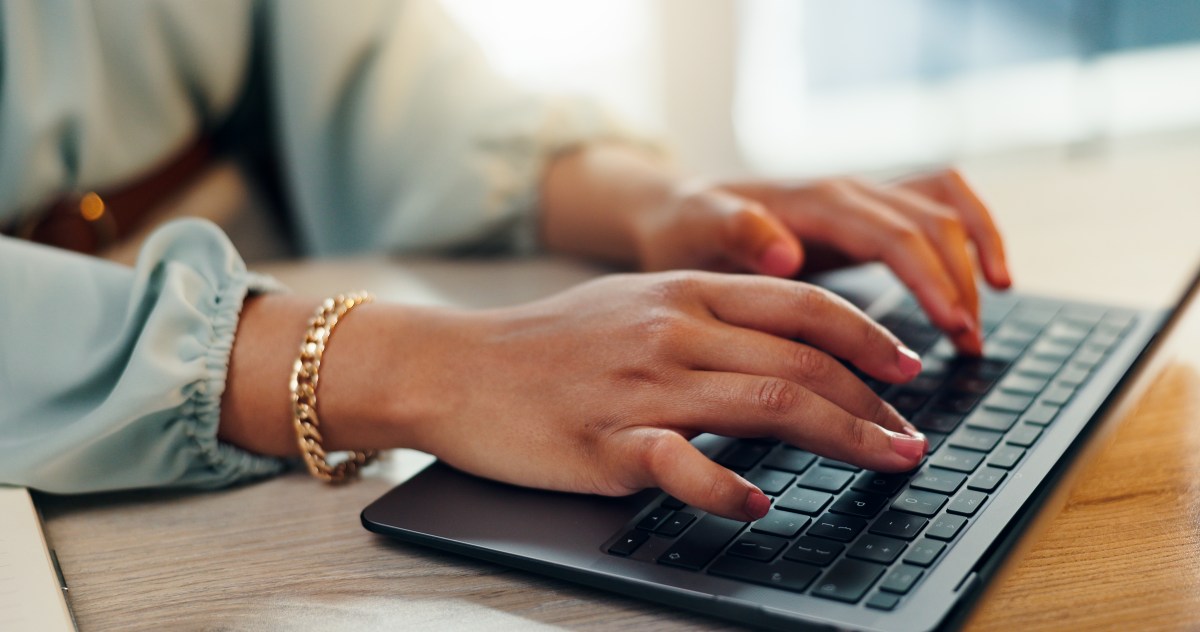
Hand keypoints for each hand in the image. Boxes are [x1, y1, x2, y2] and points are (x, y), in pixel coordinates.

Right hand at [388, 272, 926, 520]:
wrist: (455, 366)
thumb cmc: (547, 343)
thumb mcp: (632, 304)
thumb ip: (705, 317)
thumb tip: (781, 344)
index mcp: (683, 294)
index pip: (801, 306)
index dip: (866, 337)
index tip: (907, 368)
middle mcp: (673, 332)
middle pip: (800, 361)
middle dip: (873, 401)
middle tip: (913, 437)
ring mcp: (642, 388)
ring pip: (766, 403)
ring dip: (842, 437)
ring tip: (887, 461)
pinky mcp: (608, 443)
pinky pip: (683, 466)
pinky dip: (729, 488)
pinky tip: (760, 506)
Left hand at [629, 170, 1011, 354]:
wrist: (676, 209)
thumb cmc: (685, 226)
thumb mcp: (695, 229)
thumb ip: (737, 234)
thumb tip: (788, 253)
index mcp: (813, 201)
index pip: (894, 234)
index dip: (931, 279)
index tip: (953, 327)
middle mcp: (846, 191)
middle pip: (930, 224)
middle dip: (959, 283)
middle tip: (969, 347)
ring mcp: (861, 198)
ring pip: (944, 209)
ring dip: (975, 260)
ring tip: (978, 326)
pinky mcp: (867, 213)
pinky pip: (937, 207)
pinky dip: (972, 234)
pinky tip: (990, 278)